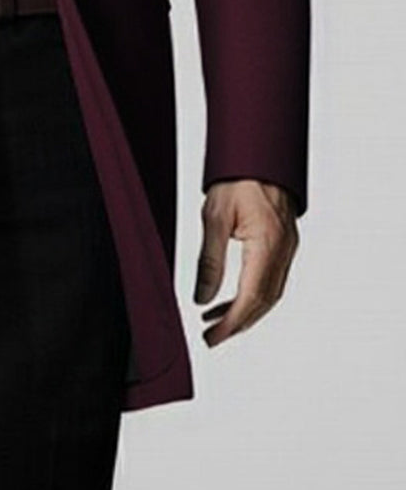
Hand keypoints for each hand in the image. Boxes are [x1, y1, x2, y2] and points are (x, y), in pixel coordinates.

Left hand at [194, 179, 298, 345]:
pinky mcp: (283, 243)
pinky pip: (270, 278)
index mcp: (268, 243)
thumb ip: (209, 260)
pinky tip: (228, 298)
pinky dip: (251, 294)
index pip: (251, 296)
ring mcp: (288, 246)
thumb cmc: (235, 178)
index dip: (232, 322)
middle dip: (238, 323)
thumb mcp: (213, 217)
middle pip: (264, 301)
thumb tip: (200, 298)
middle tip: (211, 337)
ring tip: (213, 321)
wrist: (257, 152)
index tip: (213, 338)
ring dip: (243, 311)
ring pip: (269, 293)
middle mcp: (284, 248)